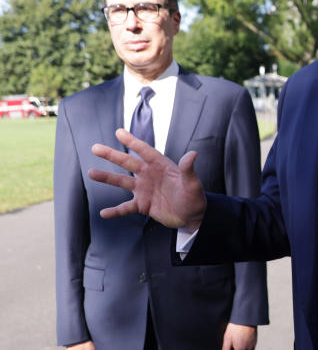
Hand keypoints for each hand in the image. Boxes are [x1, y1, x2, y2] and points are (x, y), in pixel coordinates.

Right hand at [88, 128, 206, 230]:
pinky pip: (125, 207)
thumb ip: (188, 170)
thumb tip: (193, 154)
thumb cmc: (194, 198)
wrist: (192, 217)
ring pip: (122, 182)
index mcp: (161, 166)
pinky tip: (103, 213)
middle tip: (95, 148)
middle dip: (112, 155)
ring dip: (107, 178)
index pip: (145, 151)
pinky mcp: (142, 205)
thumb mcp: (193, 184)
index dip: (133, 142)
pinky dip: (115, 211)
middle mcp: (149, 175)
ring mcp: (144, 190)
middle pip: (128, 163)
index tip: (119, 132)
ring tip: (91, 173)